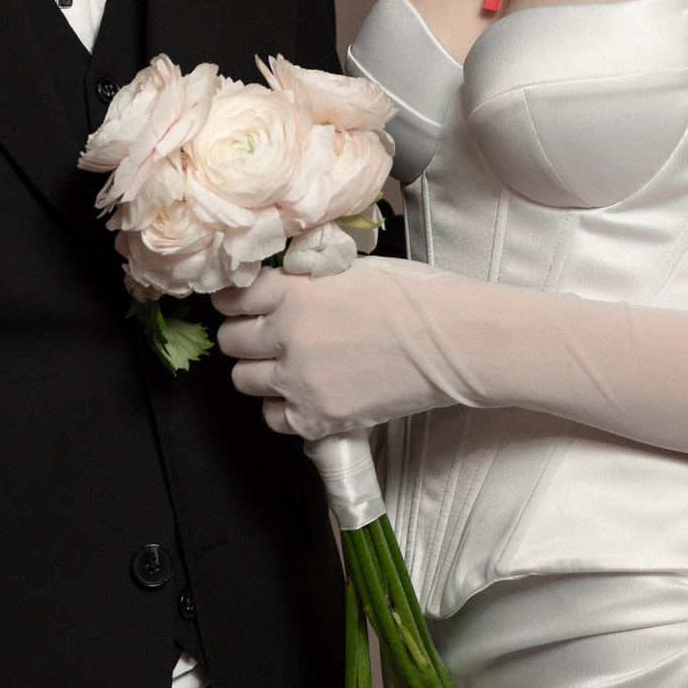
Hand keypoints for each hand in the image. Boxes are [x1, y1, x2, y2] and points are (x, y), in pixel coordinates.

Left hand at [214, 257, 469, 440]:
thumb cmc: (417, 297)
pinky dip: (284, 408)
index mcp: (294, 291)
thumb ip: (307, 277)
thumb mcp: (353, 268)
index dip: (235, 300)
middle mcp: (288, 336)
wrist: (456, 342)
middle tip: (265, 336)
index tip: (241, 304)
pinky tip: (305, 395)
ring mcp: (301, 381)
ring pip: (244, 381)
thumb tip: (280, 278)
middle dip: (245, 337)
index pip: (232, 296)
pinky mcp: (319, 418)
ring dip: (261, 373)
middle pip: (231, 341)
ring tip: (287, 367)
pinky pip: (273, 418)